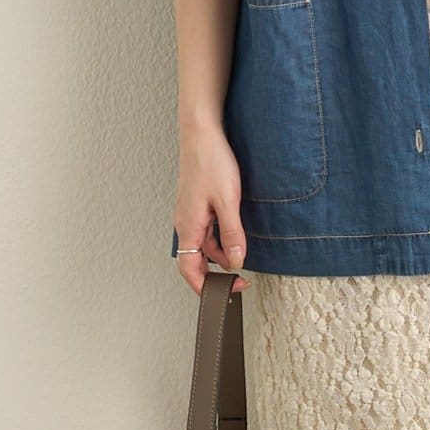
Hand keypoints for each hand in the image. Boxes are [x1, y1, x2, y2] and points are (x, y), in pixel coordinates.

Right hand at [174, 121, 247, 295]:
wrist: (202, 134)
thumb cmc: (211, 163)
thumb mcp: (228, 201)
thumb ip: (232, 234)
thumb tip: (236, 263)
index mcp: (188, 228)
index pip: (190, 271)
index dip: (205, 288)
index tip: (226, 295)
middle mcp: (185, 225)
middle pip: (197, 262)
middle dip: (217, 276)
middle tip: (242, 281)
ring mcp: (190, 216)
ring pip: (204, 247)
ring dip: (222, 256)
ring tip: (243, 255)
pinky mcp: (197, 207)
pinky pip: (207, 233)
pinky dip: (220, 240)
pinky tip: (235, 235)